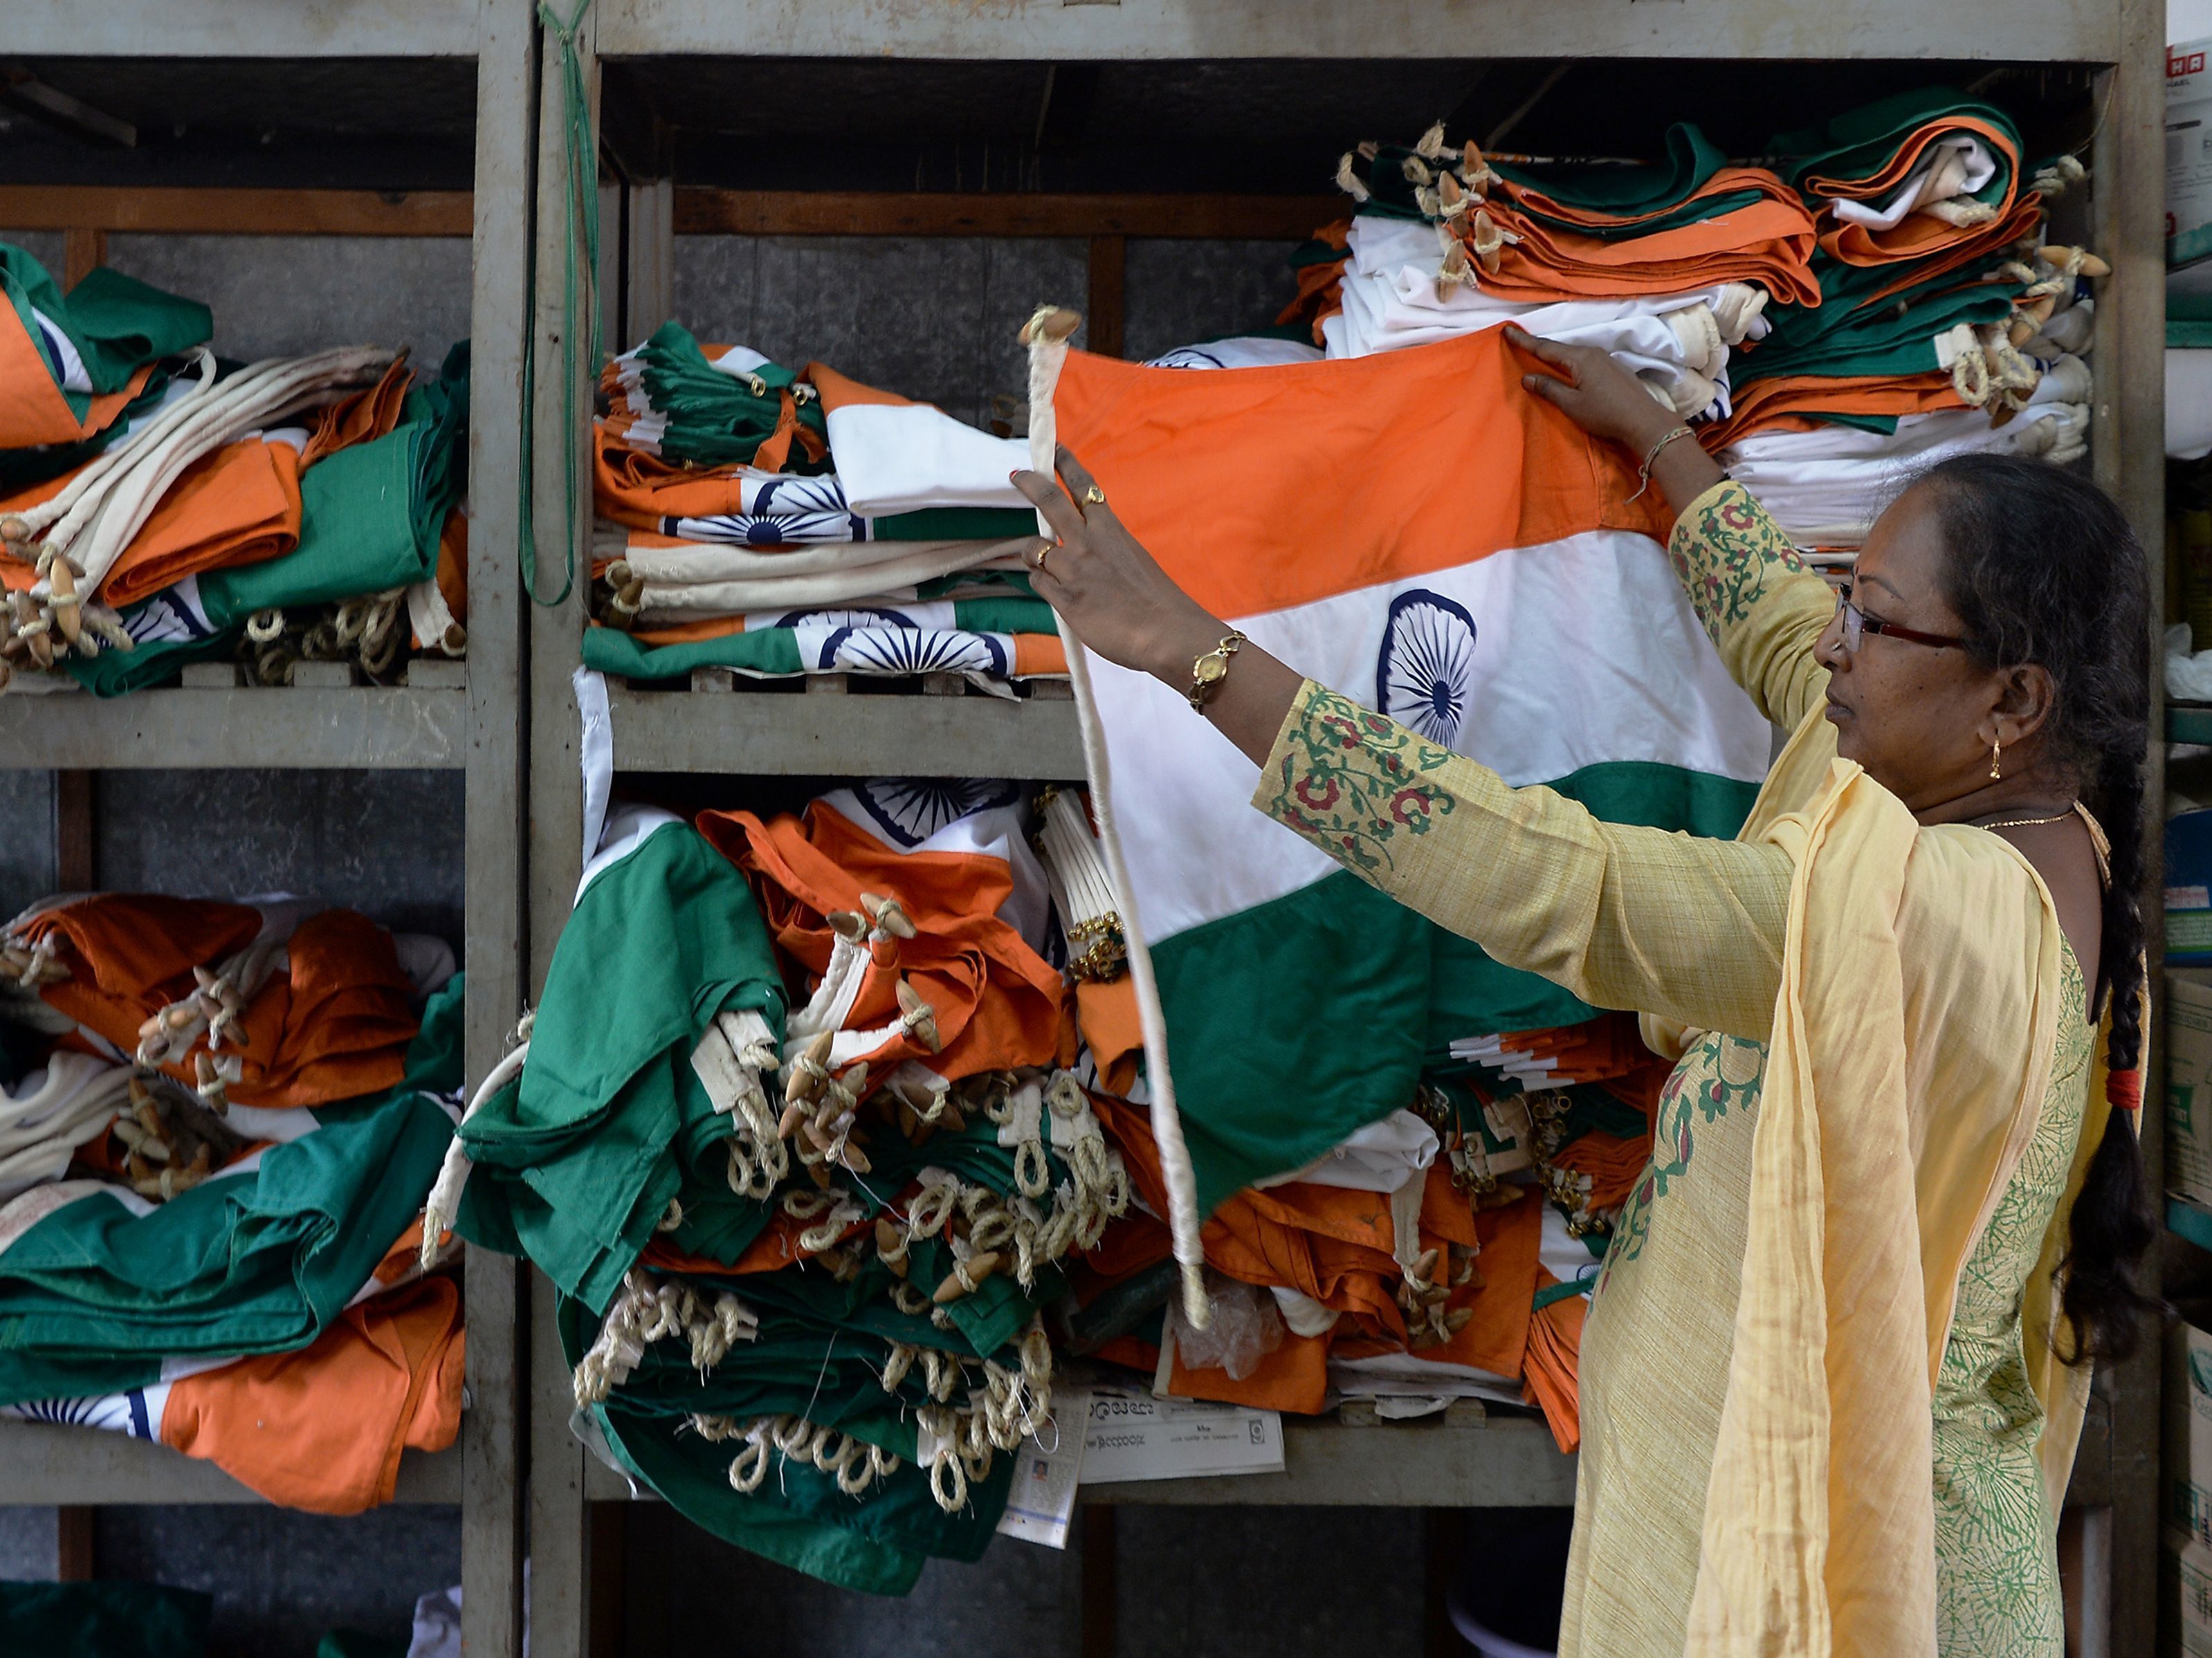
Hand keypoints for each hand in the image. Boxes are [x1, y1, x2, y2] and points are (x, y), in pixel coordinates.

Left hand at [1010, 446, 1225, 680]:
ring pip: (1033, 549)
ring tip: (1039, 561)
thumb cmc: (1157, 602)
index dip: (1065, 464)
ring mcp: (1074, 570)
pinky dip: (1040, 582)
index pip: (1084, 487)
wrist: (1166, 633)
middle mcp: (1089, 544)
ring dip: (1031, 553)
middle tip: (1017, 474)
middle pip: (1049, 501)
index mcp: (1111, 530)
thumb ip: (1105, 551)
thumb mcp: (1134, 561)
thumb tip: (1079, 554)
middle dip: (1029, 482)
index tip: (1054, 449)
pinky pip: (1037, 581)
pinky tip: (1053, 589)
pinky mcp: (1065, 599)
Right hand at [1504, 326, 1678, 452]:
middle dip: (1540, 347)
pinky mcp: (1615, 370)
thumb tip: (1527, 377)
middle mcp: (1593, 353)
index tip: (1508, 330)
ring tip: (1542, 356)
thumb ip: (1549, 389)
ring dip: (1557, 356)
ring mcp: (1606, 360)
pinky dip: (1572, 363)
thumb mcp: (1572, 404)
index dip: (1524, 340)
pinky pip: (1586, 361)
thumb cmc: (1605, 413)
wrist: (1644, 420)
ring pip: (1574, 355)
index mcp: (1580, 358)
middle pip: (1560, 349)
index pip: (1545, 347)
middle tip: (1521, 341)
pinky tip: (1570, 370)